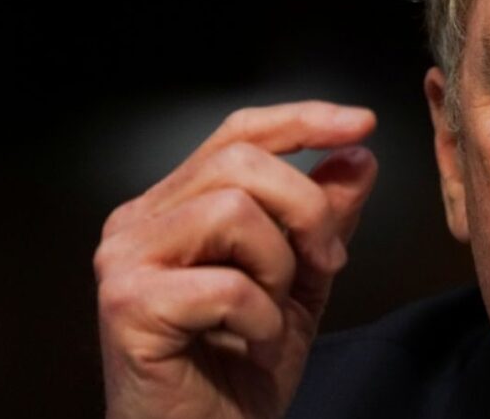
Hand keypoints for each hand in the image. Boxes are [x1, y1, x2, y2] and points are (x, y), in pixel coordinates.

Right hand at [94, 101, 378, 418]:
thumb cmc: (243, 369)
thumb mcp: (302, 282)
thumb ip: (325, 219)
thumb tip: (358, 155)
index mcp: (175, 206)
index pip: (238, 133)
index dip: (303, 120)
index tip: (365, 123)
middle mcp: (139, 222)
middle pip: (242, 161)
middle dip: (308, 208)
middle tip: (329, 264)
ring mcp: (124, 261)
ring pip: (233, 210)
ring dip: (280, 269)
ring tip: (273, 315)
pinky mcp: (126, 306)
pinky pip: (226, 284)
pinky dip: (263, 320)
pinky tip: (255, 348)